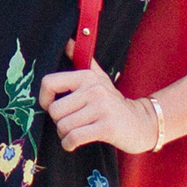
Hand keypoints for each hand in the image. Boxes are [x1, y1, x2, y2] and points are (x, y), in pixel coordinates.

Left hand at [39, 57, 156, 156]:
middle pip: (55, 110)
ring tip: (74, 134)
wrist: (142, 123)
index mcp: (87, 76)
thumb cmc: (114, 103)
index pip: (49, 83)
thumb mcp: (100, 79)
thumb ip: (83, 60)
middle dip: (58, 122)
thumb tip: (68, 42)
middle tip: (69, 125)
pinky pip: (75, 137)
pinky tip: (73, 144)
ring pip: (63, 126)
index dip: (44, 99)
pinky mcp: (107, 127)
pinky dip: (69, 144)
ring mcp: (102, 107)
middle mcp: (94, 89)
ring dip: (64, 135)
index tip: (51, 107)